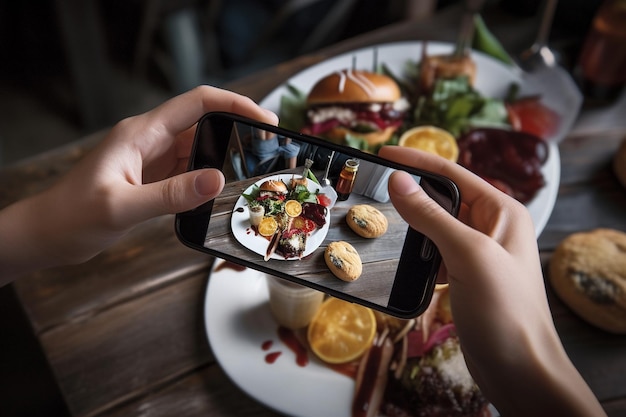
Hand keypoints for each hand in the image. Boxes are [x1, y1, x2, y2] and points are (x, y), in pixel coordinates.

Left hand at [0, 86, 277, 282]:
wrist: (46, 235)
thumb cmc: (71, 217)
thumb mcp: (122, 206)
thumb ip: (171, 194)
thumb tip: (217, 179)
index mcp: (142, 134)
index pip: (197, 103)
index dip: (235, 104)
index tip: (265, 120)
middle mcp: (150, 141)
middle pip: (205, 123)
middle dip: (239, 132)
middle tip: (270, 151)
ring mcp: (153, 160)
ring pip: (200, 149)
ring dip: (227, 157)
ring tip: (255, 173)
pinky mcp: (154, 179)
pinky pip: (190, 172)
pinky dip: (210, 179)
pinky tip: (224, 192)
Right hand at [379, 146, 604, 416]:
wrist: (519, 369)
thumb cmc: (504, 309)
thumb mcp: (467, 254)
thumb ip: (431, 215)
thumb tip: (398, 181)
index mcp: (501, 211)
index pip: (452, 173)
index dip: (417, 161)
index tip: (383, 154)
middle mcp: (491, 227)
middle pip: (444, 197)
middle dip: (411, 191)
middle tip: (373, 185)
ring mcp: (478, 254)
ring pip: (436, 226)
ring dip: (411, 222)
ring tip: (379, 217)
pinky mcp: (465, 277)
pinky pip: (435, 253)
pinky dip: (416, 252)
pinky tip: (399, 256)